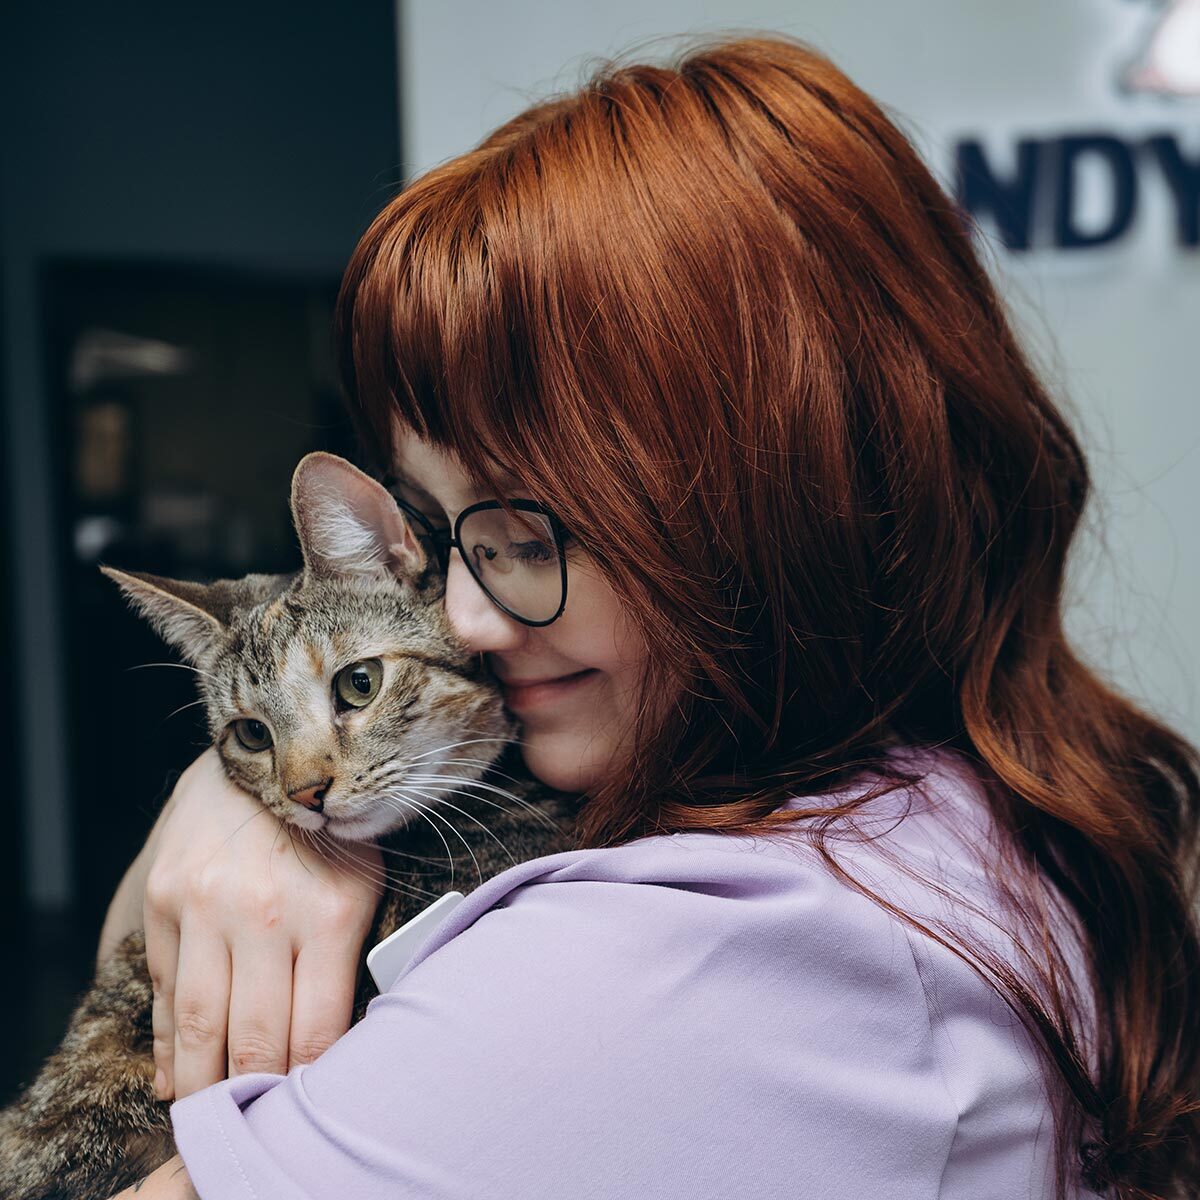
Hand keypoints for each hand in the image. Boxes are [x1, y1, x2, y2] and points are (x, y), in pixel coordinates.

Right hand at [141, 748, 381, 1098]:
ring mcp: (208, 905)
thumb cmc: (331, 828)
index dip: (310, 1083)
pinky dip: (170, 1042)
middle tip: (258, 1122)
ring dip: (205, 1082)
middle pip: (255, 1039)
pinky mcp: (166, 899)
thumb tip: (331, 1040)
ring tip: (213, 1112)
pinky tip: (177, 1075)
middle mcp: (267, 912)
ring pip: (202, 1025)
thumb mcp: (367, 882)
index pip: (317, 1032)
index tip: (308, 1108)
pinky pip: (166, 989)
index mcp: (332, 912)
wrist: (267, 754)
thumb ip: (349, 957)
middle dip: (257, 1092)